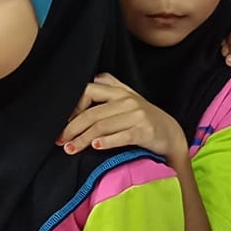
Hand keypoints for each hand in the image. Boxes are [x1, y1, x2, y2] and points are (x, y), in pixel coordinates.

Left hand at [59, 73, 186, 162]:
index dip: (72, 107)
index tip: (61, 122)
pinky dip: (107, 142)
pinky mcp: (145, 131)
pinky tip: (95, 147)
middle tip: (59, 141)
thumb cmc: (143, 117)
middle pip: (92, 113)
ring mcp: (137, 115)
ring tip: (70, 149)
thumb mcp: (128, 97)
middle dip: (72, 128)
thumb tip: (88, 80)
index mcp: (119, 91)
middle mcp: (127, 100)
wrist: (170, 133)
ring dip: (83, 139)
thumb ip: (109, 86)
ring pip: (102, 126)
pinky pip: (121, 136)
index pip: (89, 91)